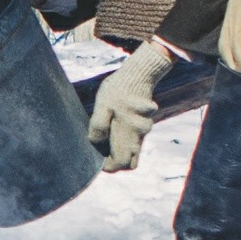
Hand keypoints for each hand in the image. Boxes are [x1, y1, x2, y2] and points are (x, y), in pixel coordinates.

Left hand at [87, 41, 172, 172]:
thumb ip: (98, 126)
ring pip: (132, 151)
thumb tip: (96, 143)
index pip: (121, 163)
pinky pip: (135, 140)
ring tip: (104, 138)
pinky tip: (114, 128)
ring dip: (119, 150)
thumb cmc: (118, 89)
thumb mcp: (102, 105)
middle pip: (129, 162)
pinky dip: (125, 140)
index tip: (97, 159)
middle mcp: (139, 136)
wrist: (140, 73)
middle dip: (115, 161)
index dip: (108, 166)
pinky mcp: (145, 124)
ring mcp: (144, 130)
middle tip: (101, 151)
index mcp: (128, 134)